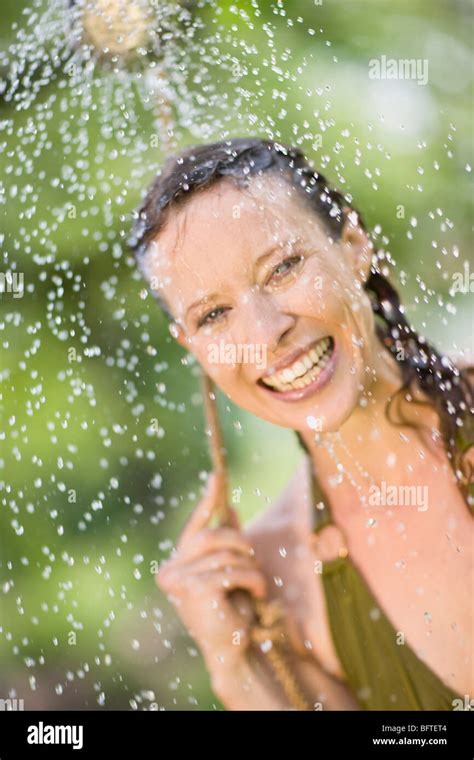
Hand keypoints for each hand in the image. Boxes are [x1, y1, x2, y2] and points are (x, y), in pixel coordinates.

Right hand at [156, 473, 267, 683]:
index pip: (194, 527)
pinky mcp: (196, 591)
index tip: (216, 476)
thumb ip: (226, 543)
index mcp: (176, 565)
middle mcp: (170, 572)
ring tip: (257, 583)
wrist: (234, 652)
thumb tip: (229, 508)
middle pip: (210, 536)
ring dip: (250, 566)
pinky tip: (257, 592)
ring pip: (225, 554)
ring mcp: (180, 583)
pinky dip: (252, 578)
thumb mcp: (230, 570)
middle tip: (253, 557)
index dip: (207, 502)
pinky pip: (232, 570)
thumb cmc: (231, 612)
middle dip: (239, 542)